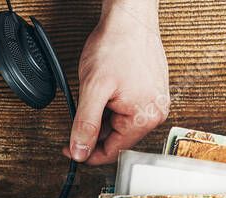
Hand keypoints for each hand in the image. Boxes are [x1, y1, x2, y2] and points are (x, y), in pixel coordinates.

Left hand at [65, 0, 168, 164]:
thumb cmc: (116, 45)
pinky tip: (104, 91)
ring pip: (119, 124)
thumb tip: (80, 152)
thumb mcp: (93, 89)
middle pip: (116, 139)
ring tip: (95, 95)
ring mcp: (154, 101)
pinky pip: (126, 110)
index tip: (70, 149)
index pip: (112, 152)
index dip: (86, 153)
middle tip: (77, 117)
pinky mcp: (150, 91)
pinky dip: (110, 106)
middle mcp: (155, 112)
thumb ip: (86, 124)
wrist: (128, 17)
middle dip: (94, 131)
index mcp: (145, 117)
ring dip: (101, 117)